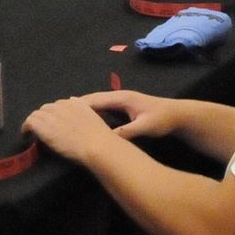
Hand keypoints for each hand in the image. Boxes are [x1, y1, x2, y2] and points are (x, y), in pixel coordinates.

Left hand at [25, 97, 125, 165]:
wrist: (96, 144)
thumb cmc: (100, 135)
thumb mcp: (93, 115)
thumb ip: (81, 108)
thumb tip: (72, 100)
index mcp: (74, 103)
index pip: (58, 105)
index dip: (54, 114)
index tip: (54, 122)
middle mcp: (61, 106)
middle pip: (46, 108)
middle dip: (44, 116)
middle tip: (43, 127)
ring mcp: (51, 116)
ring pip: (36, 114)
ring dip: (35, 121)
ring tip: (32, 131)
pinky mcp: (43, 127)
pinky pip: (29, 122)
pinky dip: (26, 127)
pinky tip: (25, 134)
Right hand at [70, 90, 184, 141]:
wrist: (177, 114)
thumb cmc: (162, 119)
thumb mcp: (146, 126)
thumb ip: (128, 131)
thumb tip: (110, 137)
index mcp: (121, 98)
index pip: (95, 100)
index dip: (78, 105)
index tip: (61, 110)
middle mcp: (119, 96)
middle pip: (92, 100)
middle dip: (75, 106)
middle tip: (56, 112)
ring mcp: (121, 100)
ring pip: (96, 103)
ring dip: (81, 109)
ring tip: (64, 115)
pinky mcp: (123, 106)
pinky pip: (102, 108)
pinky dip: (91, 112)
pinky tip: (83, 119)